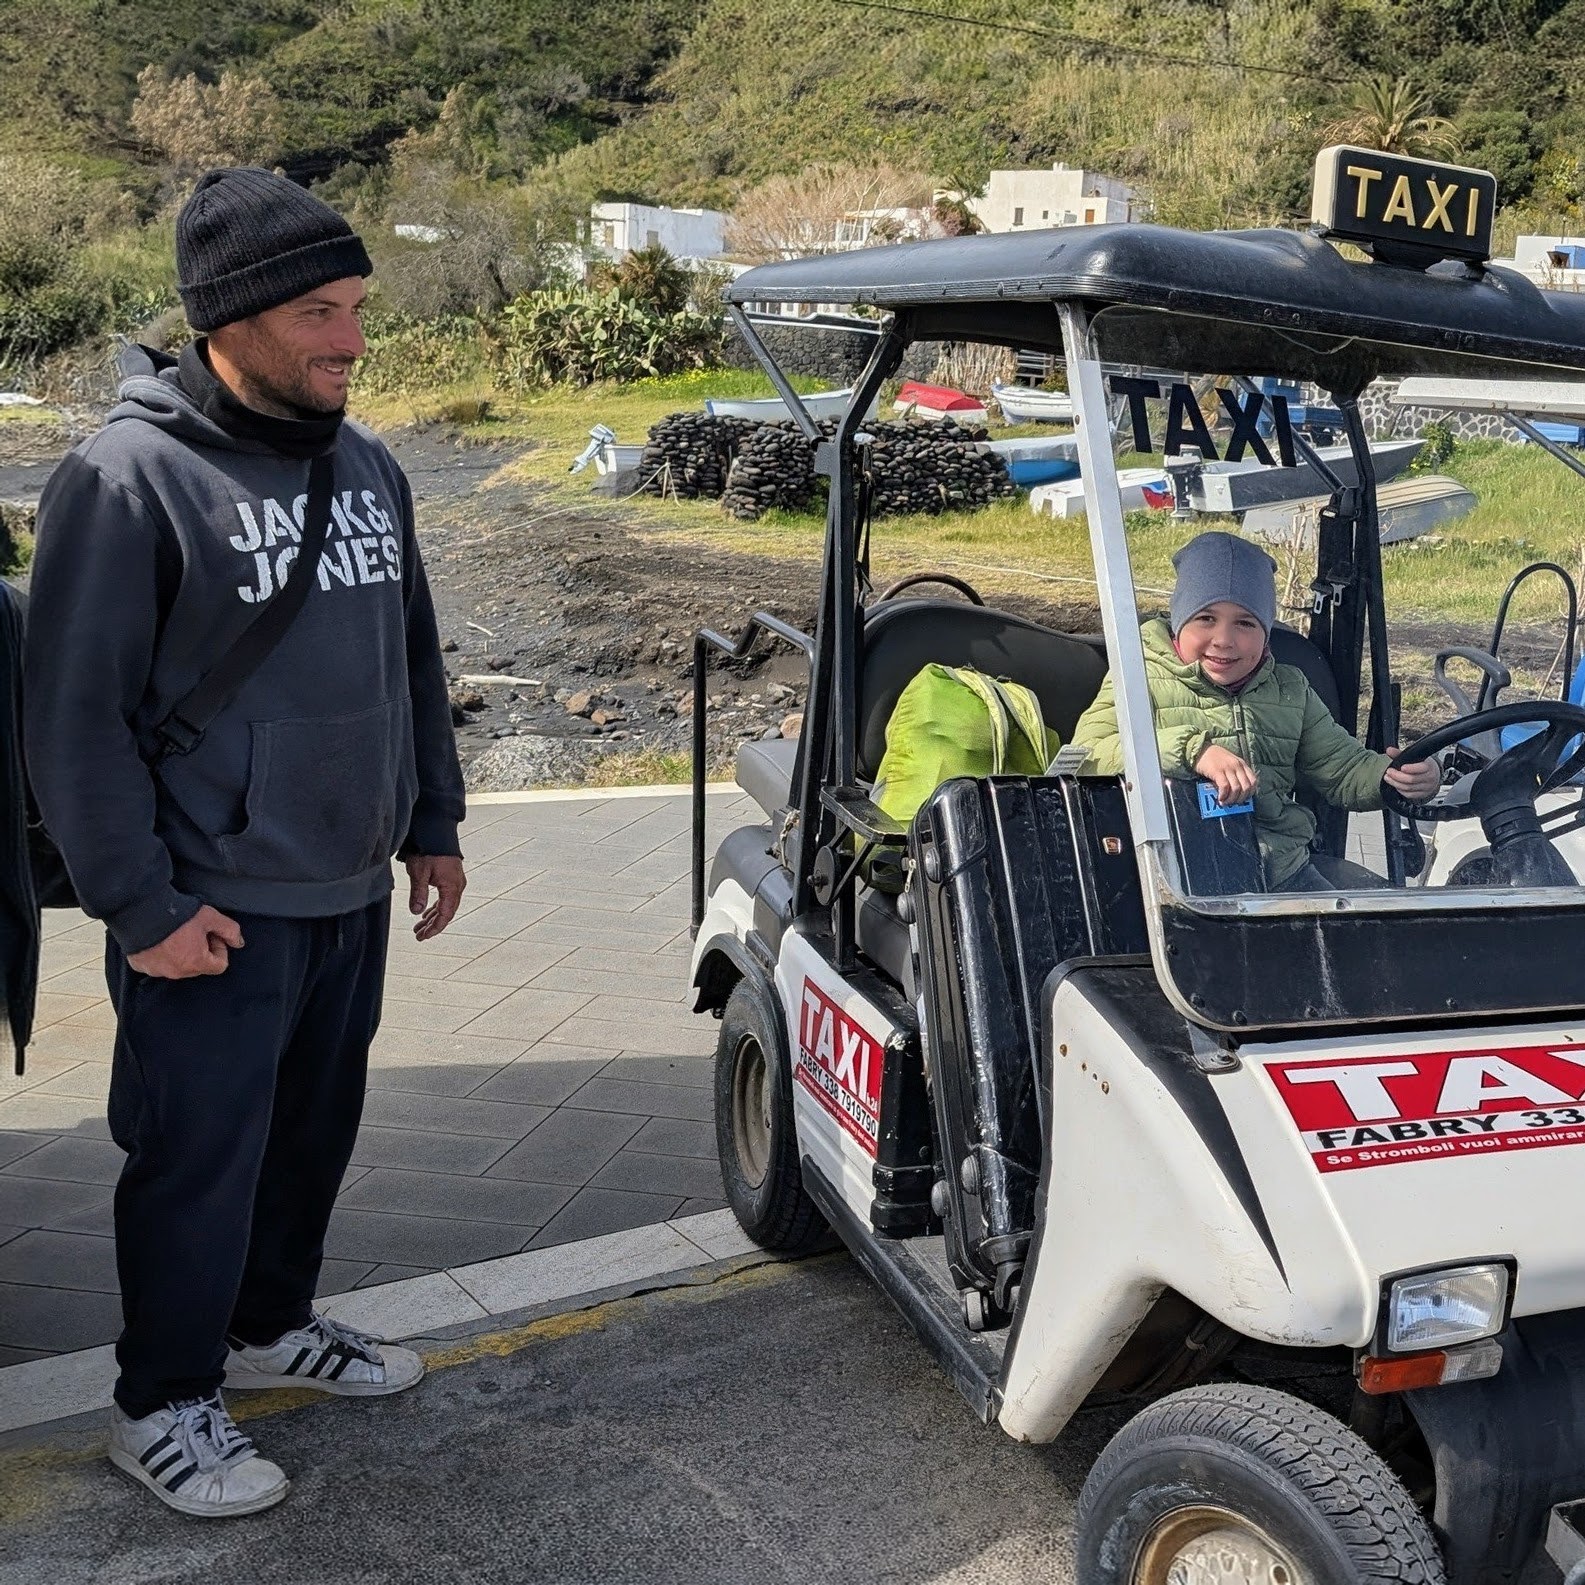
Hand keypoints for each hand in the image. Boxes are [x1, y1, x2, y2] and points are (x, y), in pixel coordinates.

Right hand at [127, 905, 243, 978]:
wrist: (140, 910)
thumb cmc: (178, 914)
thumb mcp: (210, 917)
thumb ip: (230, 930)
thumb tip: (238, 943)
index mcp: (195, 963)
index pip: (220, 965)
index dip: (219, 948)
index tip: (211, 934)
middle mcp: (176, 973)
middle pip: (199, 966)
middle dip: (202, 951)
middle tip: (194, 932)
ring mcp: (156, 971)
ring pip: (178, 966)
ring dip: (181, 953)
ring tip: (176, 933)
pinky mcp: (140, 965)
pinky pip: (157, 964)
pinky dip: (161, 954)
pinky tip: (159, 938)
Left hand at [405, 854, 465, 941]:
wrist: (436, 830)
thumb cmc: (428, 849)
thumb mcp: (419, 873)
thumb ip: (418, 893)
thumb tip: (417, 912)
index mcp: (452, 886)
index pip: (445, 914)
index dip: (435, 927)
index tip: (424, 936)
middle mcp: (457, 885)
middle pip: (446, 912)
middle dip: (432, 925)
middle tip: (419, 935)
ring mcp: (455, 881)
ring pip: (445, 905)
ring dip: (433, 917)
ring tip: (419, 926)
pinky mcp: (450, 877)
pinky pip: (445, 897)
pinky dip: (435, 907)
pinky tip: (426, 912)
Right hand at [1194, 744, 1257, 804]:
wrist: (1200, 749)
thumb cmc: (1213, 758)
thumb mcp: (1229, 762)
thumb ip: (1235, 773)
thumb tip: (1237, 791)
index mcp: (1241, 764)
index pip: (1253, 781)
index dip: (1250, 793)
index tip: (1243, 799)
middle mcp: (1237, 766)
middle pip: (1246, 787)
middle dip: (1240, 798)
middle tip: (1233, 803)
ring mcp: (1227, 768)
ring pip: (1236, 788)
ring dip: (1231, 799)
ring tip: (1225, 802)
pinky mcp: (1217, 771)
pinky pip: (1225, 787)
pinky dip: (1223, 795)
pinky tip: (1220, 798)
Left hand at [1384, 746, 1440, 801]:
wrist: (1433, 775)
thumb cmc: (1421, 765)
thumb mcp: (1413, 757)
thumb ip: (1399, 754)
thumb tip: (1389, 750)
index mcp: (1429, 766)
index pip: (1421, 768)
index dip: (1411, 768)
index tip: (1402, 767)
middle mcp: (1429, 777)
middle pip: (1412, 779)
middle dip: (1397, 776)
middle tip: (1389, 772)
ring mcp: (1426, 787)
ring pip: (1408, 788)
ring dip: (1395, 783)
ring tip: (1388, 778)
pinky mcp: (1422, 794)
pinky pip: (1409, 794)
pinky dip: (1400, 790)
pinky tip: (1396, 784)